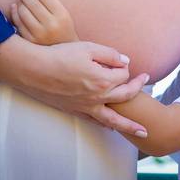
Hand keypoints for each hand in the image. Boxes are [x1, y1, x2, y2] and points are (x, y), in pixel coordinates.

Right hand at [9, 38, 150, 134]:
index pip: (124, 74)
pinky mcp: (74, 111)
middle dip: (138, 87)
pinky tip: (112, 128)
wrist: (33, 70)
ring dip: (130, 126)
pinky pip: (94, 121)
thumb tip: (126, 62)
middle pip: (125, 94)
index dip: (122, 65)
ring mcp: (86, 107)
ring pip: (113, 120)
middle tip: (146, 80)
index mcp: (103, 79)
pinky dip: (106, 125)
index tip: (116, 59)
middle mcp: (97, 97)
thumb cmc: (59, 55)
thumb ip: (110, 54)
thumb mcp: (88, 47)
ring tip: (143, 132)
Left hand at [11, 0, 78, 44]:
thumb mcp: (64, 15)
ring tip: (21, 1)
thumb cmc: (62, 29)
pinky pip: (18, 23)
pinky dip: (14, 13)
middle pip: (33, 4)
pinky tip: (15, 8)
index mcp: (62, 16)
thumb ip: (51, 3)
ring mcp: (39, 34)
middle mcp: (51, 25)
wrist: (64, 52)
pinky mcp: (30, 41)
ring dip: (20, 3)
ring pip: (23, 12)